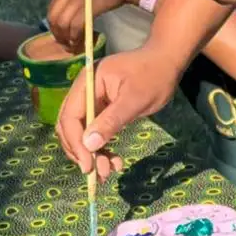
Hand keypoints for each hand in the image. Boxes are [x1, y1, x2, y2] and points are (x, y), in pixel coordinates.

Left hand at [48, 0, 143, 52]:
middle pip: (53, 16)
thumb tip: (64, 24)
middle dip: (58, 34)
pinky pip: (75, 25)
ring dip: (66, 38)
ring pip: (63, 23)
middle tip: (66, 44)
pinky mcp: (89, 4)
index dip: (55, 25)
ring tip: (75, 45)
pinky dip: (76, 36)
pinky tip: (82, 41)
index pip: (52, 7)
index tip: (62, 35)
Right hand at [57, 45, 178, 178]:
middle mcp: (85, 91)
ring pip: (81, 133)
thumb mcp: (135, 100)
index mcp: (88, 82)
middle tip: (98, 173)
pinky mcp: (102, 109)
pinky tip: (115, 162)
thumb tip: (88, 145)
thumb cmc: (153, 76)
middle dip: (81, 152)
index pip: (70, 116)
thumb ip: (112, 121)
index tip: (88, 166)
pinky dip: (101, 149)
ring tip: (109, 172)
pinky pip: (94, 133)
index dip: (75, 143)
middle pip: (70, 127)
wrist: (166, 62)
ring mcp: (93, 100)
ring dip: (91, 154)